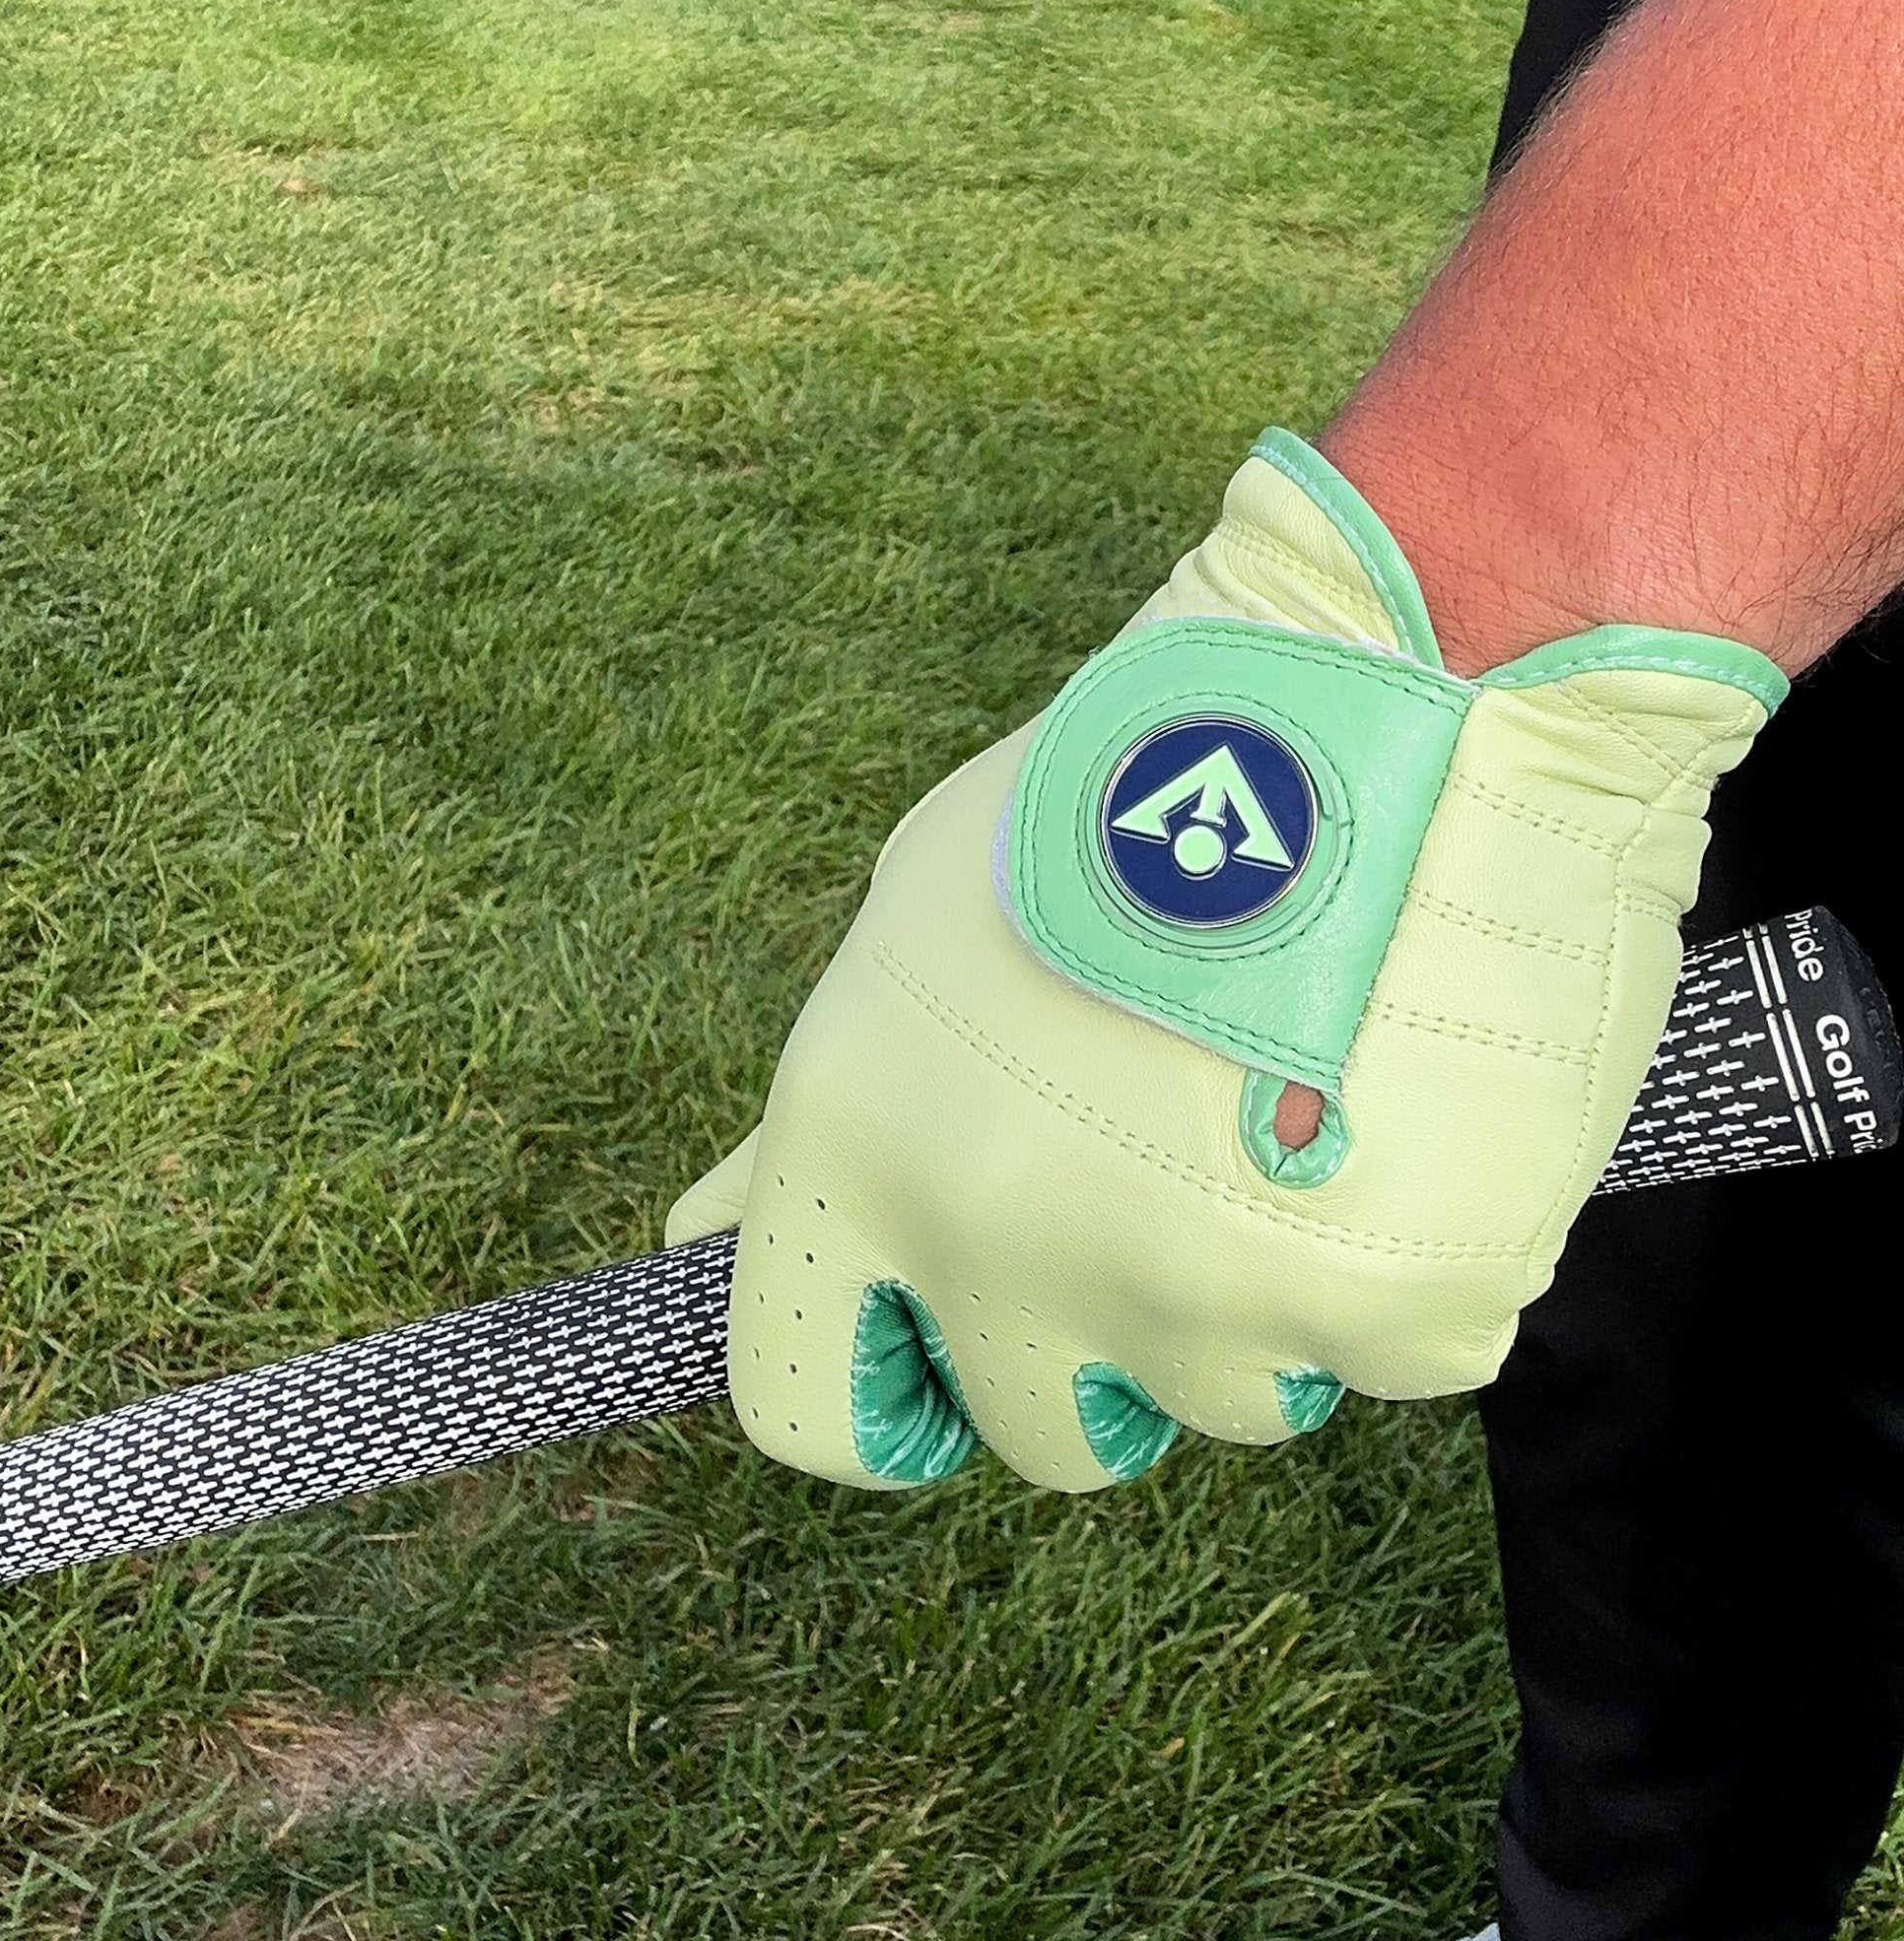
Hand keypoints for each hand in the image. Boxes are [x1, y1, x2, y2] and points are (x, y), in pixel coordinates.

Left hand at [669, 431, 1782, 1489]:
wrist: (1393, 688)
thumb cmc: (1132, 782)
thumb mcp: (921, 929)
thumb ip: (823, 1117)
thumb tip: (707, 1237)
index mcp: (864, 1150)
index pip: (807, 1405)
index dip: (884, 1396)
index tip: (947, 1362)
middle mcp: (1006, 1244)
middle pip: (1042, 1434)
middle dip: (1100, 1348)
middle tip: (1170, 1200)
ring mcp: (1202, 1292)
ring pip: (1229, 1401)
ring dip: (1260, 1301)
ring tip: (1304, 1117)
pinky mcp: (1393, 1305)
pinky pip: (1392, 1353)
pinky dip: (1407, 1269)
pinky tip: (1416, 1119)